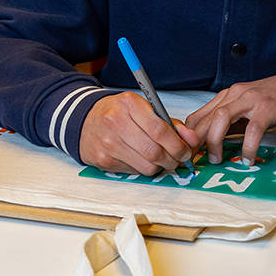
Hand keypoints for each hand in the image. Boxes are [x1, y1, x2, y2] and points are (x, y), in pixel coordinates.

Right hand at [79, 92, 195, 175]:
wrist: (84, 121)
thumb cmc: (117, 113)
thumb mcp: (142, 108)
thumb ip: (168, 122)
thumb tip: (191, 139)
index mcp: (129, 104)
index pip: (160, 130)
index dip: (178, 145)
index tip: (186, 150)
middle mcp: (116, 123)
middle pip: (155, 152)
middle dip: (173, 159)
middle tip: (178, 159)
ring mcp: (108, 143)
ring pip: (147, 166)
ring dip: (160, 166)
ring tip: (161, 159)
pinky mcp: (104, 160)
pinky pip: (134, 171)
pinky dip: (144, 168)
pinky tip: (142, 159)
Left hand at [185, 70, 275, 164]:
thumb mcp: (250, 111)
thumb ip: (234, 124)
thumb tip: (215, 146)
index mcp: (229, 96)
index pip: (198, 116)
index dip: (189, 137)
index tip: (189, 154)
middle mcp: (236, 94)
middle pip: (206, 118)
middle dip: (197, 142)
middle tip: (197, 161)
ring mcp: (252, 100)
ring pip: (221, 119)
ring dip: (215, 142)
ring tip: (217, 159)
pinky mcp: (269, 108)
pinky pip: (252, 130)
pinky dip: (247, 147)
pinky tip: (247, 158)